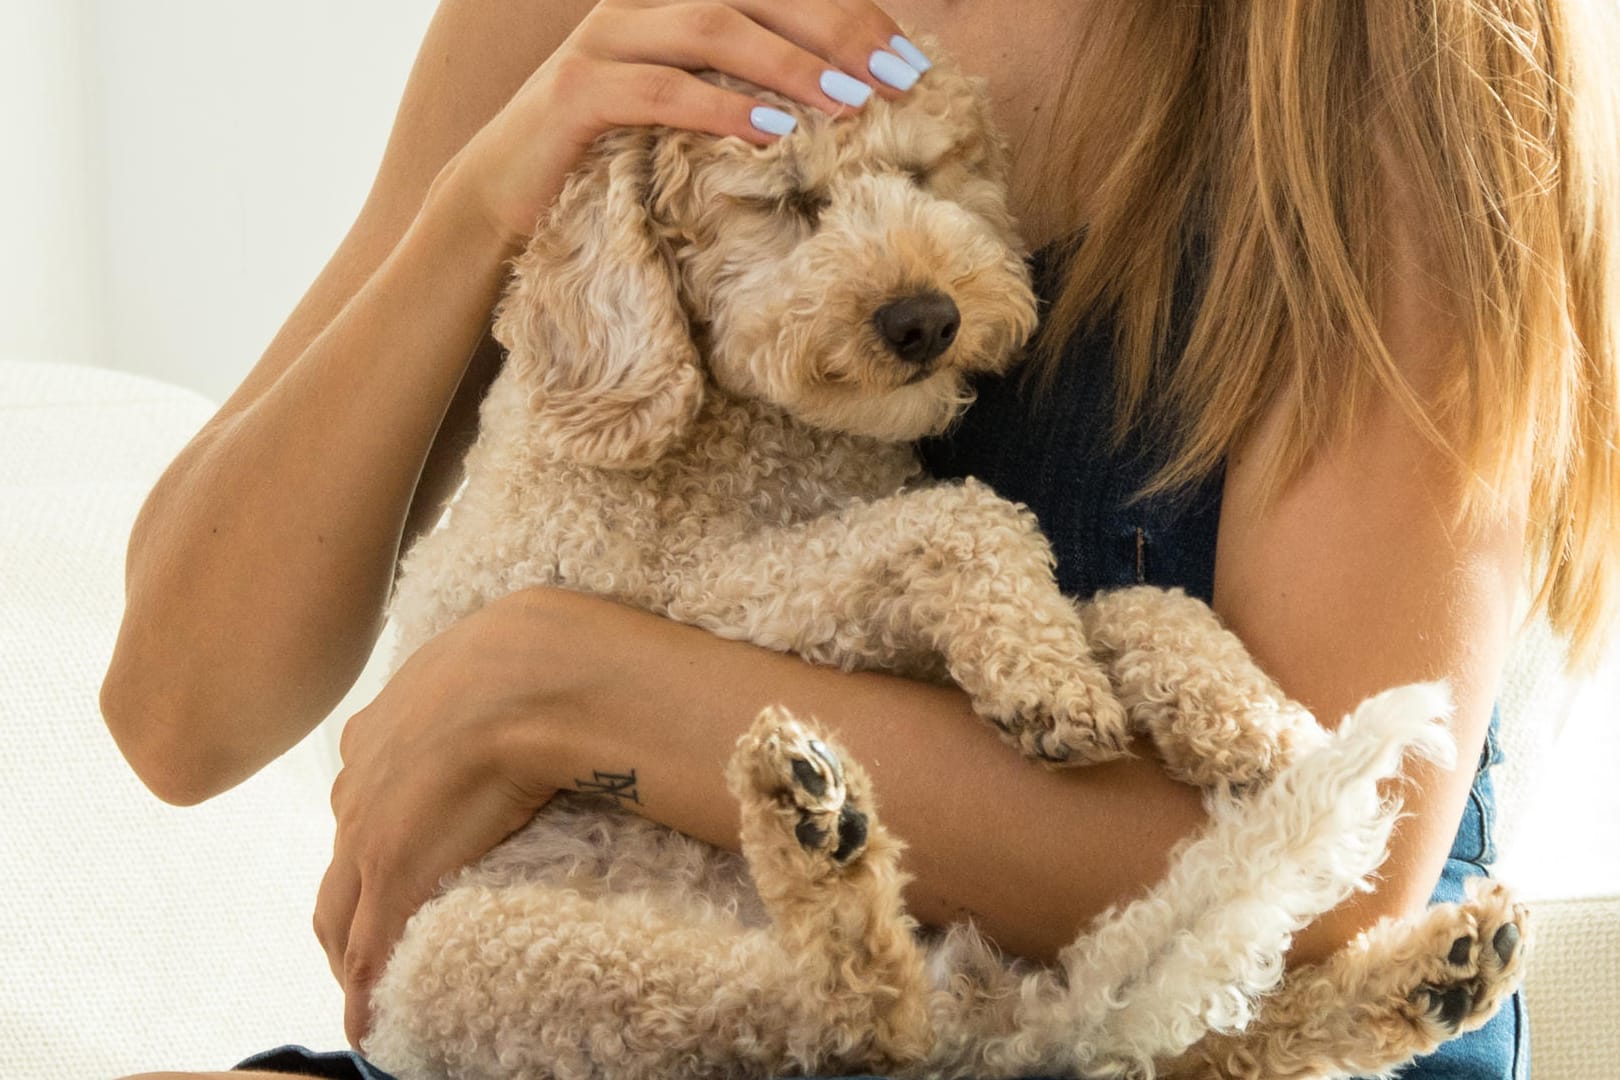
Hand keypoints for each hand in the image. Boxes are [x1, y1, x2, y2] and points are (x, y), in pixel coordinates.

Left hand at [314, 592, 570, 1046]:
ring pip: (341, 915)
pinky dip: (367, 995)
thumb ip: (488, 676)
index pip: (361, 805)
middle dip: (350, 911)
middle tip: (372, 950)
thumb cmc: (536, 654)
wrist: (537, 674)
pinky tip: (372, 1028)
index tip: (392, 872)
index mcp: (380, 730)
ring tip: (375, 991)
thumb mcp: (495, 655)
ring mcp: (370, 833)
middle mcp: (359, 783)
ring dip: (354, 956)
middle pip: (337, 866)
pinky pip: (370, 954)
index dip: (372, 847)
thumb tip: (533, 665)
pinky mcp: (394, 878)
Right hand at [441, 0, 926, 244]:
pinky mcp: (577, 91)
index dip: (848, 16)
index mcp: (676, 4)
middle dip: (837, 32)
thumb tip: (844, 110)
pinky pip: (660, 90)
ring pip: (713, 29)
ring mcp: (605, 41)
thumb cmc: (610, 163)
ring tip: (852, 102)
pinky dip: (720, 108)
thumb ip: (745, 97)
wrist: (502, 201)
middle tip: (898, 77)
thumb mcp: (688, 123)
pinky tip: (771, 129)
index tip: (910, 61)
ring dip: (790, 65)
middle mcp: (641, 4)